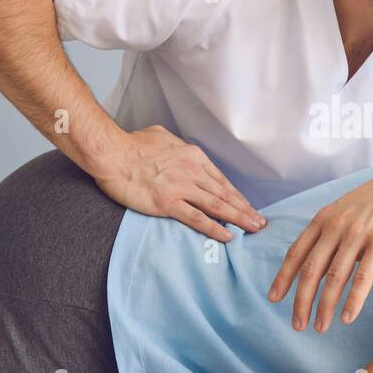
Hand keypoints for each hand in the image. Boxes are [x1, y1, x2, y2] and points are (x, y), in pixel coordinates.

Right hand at [92, 125, 264, 241]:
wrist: (112, 153)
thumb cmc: (133, 144)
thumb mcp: (163, 136)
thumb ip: (177, 147)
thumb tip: (180, 150)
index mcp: (193, 156)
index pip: (221, 180)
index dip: (237, 196)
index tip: (248, 206)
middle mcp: (192, 171)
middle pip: (225, 194)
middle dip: (245, 210)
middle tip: (260, 223)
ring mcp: (181, 188)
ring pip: (217, 206)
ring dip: (238, 219)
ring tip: (253, 229)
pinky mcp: (167, 203)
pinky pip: (196, 219)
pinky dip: (214, 229)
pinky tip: (227, 236)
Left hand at [268, 157, 372, 331]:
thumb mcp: (345, 210)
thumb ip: (330, 235)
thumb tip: (318, 266)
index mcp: (323, 218)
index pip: (296, 252)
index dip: (283, 277)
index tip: (274, 298)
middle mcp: (336, 226)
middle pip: (311, 270)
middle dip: (301, 301)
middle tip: (297, 325)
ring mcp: (358, 234)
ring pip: (335, 277)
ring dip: (325, 306)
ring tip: (321, 327)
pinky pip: (364, 277)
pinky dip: (353, 301)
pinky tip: (348, 318)